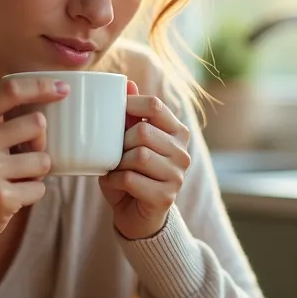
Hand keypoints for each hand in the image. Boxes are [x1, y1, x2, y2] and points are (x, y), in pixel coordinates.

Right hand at [0, 77, 68, 248]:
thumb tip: (44, 94)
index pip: (10, 90)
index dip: (41, 86)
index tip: (63, 89)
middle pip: (37, 124)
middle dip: (39, 141)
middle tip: (23, 154)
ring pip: (43, 160)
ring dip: (36, 171)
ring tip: (14, 177)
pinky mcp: (1, 197)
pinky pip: (39, 188)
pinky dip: (31, 193)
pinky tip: (11, 196)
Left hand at [100, 80, 191, 239]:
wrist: (136, 215)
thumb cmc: (130, 172)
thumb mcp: (126, 141)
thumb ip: (128, 115)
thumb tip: (126, 83)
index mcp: (178, 132)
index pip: (154, 105)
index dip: (129, 105)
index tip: (114, 114)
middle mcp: (183, 153)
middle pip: (143, 131)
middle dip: (120, 142)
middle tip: (114, 152)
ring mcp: (178, 176)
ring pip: (138, 156)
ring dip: (117, 162)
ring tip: (114, 168)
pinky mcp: (166, 197)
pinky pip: (131, 179)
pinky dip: (114, 180)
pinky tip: (113, 183)